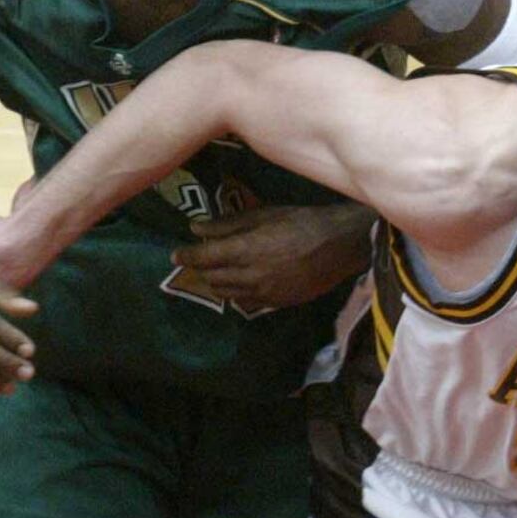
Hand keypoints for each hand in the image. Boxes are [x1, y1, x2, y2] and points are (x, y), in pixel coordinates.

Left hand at [172, 203, 377, 314]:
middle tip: (197, 261)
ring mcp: (264, 293)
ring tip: (215, 273)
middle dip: (200, 269)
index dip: (187, 255)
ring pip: (226, 293)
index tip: (176, 254)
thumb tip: (197, 228)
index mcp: (245, 249)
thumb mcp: (266, 214)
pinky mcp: (277, 303)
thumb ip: (229, 224)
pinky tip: (240, 285)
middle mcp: (250, 275)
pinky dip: (236, 293)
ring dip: (215, 283)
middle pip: (212, 277)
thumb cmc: (303, 222)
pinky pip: (246, 302)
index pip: (204, 257)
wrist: (340, 246)